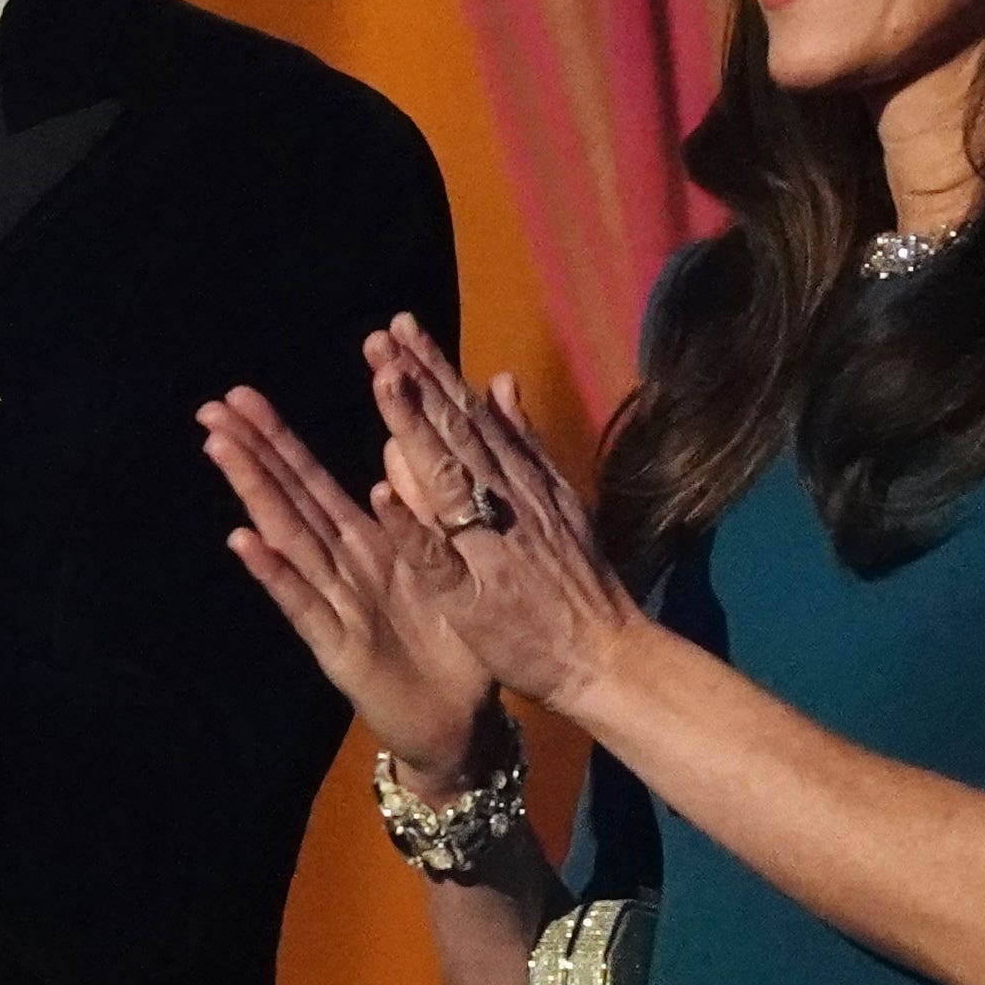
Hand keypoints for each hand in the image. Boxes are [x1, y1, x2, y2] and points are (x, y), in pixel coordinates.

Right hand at [200, 383, 496, 796]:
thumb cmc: (454, 644)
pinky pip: (305, 605)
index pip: (311, 481)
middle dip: (251, 453)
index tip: (241, 396)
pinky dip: (275, 573)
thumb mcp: (445, 564)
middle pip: (289, 501)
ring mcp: (335, 607)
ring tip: (221, 450)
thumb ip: (422, 506)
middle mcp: (340, 569)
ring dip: (255, 494)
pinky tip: (244, 541)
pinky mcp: (340, 649)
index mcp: (366, 544)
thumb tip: (400, 439)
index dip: (277, 439)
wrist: (462, 724)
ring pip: (288, 541)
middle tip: (210, 409)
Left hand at [366, 314, 646, 725]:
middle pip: (455, 432)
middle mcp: (505, 502)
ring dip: (414, 431)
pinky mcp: (473, 596)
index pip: (468, 414)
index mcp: (518, 481)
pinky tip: (383, 494)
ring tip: (383, 383)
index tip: (398, 327)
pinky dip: (412, 526)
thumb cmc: (575, 581)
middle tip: (378, 337)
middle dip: (416, 381)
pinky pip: (439, 558)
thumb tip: (501, 379)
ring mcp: (489, 546)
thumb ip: (523, 442)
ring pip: (446, 480)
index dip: (432, 369)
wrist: (606, 657)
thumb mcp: (556, 499)